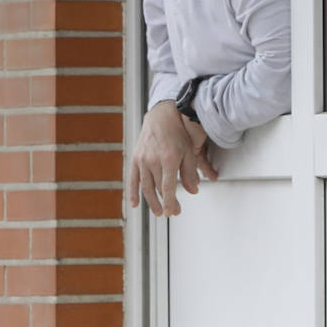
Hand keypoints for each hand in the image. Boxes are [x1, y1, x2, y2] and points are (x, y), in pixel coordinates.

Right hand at [127, 101, 219, 215]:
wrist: (162, 115)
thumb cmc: (177, 131)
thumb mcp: (189, 151)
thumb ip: (190, 172)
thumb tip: (193, 190)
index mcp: (168, 158)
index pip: (168, 187)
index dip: (170, 202)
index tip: (172, 212)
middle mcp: (153, 160)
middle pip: (158, 188)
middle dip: (165, 202)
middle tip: (172, 211)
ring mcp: (142, 159)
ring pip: (145, 187)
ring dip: (151, 201)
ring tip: (158, 211)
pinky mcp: (135, 158)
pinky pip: (132, 179)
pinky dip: (133, 192)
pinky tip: (135, 204)